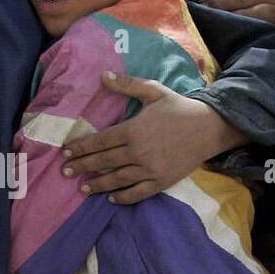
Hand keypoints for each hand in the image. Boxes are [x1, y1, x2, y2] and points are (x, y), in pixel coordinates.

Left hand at [61, 72, 247, 203]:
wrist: (209, 128)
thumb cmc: (179, 108)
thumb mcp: (154, 91)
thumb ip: (127, 84)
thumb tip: (103, 75)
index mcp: (133, 129)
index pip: (100, 141)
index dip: (80, 148)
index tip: (65, 153)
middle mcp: (138, 152)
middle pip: (103, 162)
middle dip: (82, 167)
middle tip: (65, 172)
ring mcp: (150, 169)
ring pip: (117, 180)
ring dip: (97, 185)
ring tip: (83, 188)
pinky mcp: (161, 181)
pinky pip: (138, 193)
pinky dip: (123, 197)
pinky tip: (112, 197)